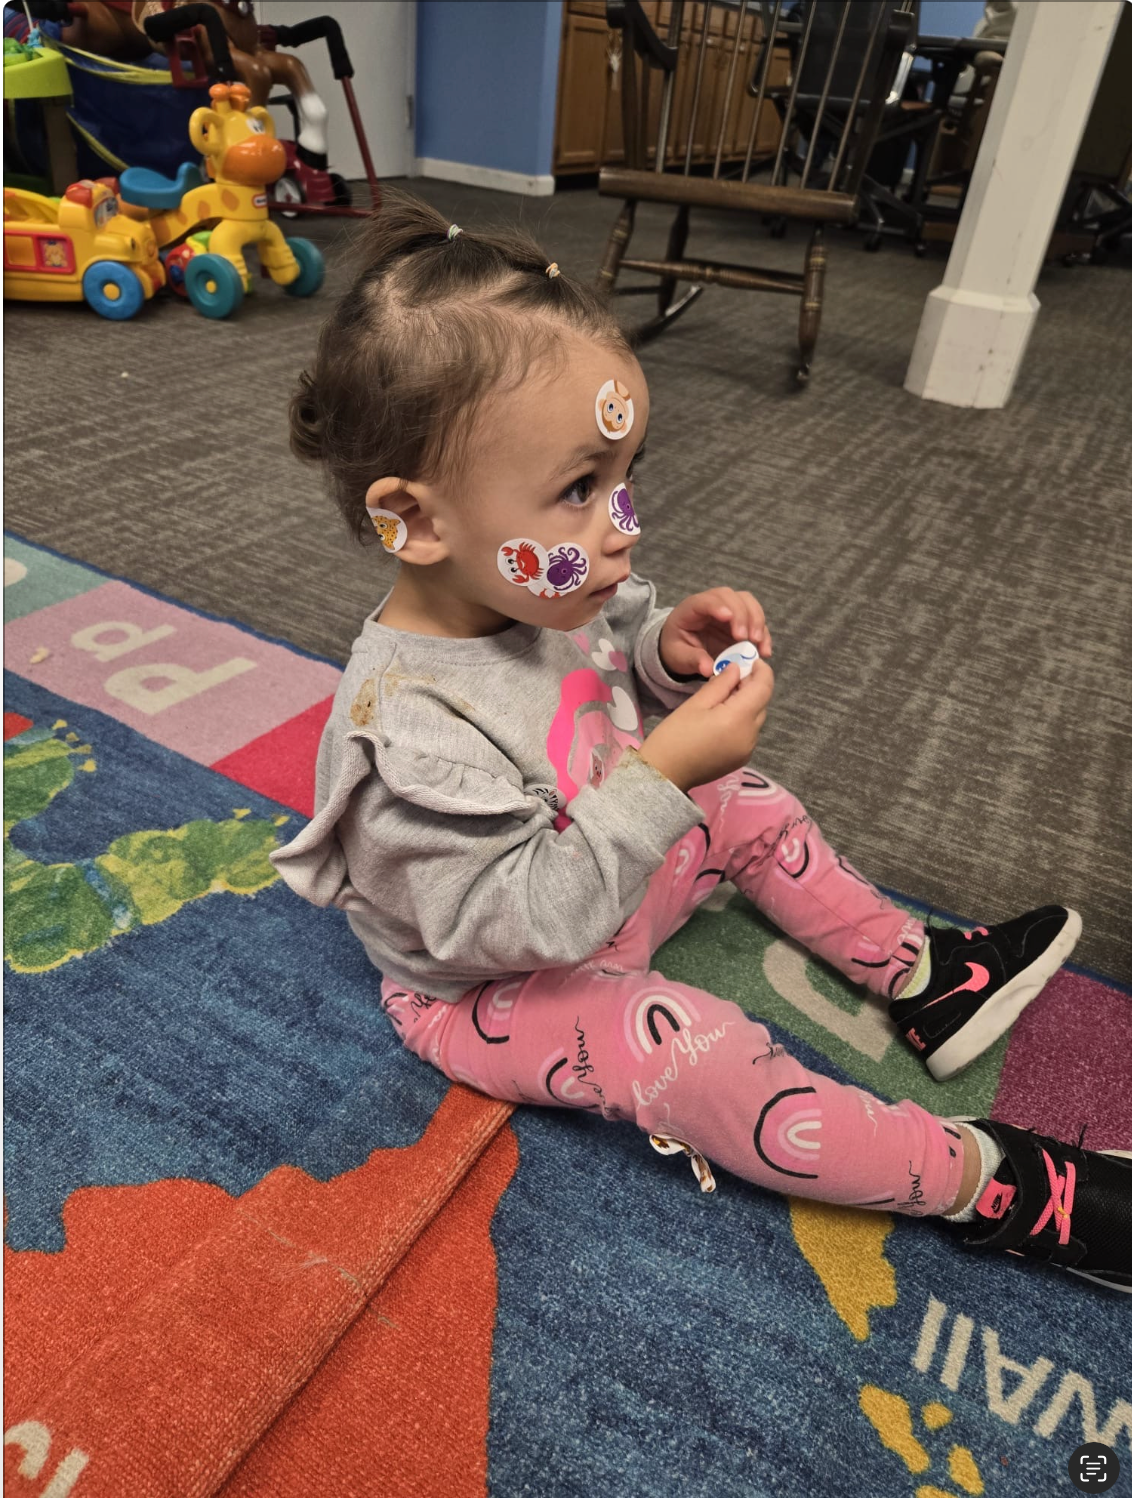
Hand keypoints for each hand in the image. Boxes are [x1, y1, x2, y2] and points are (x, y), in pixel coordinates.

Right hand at [638, 661, 774, 792]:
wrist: (664, 774)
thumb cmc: (674, 736)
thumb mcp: (696, 704)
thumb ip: (721, 684)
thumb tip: (737, 669)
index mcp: (738, 718)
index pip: (764, 687)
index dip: (761, 670)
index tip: (751, 660)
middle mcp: (750, 735)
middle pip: (761, 702)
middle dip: (751, 686)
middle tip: (730, 676)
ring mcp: (747, 749)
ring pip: (756, 717)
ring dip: (746, 703)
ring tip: (723, 698)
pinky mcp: (742, 758)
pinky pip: (749, 732)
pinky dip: (742, 720)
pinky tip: (722, 718)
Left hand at [659, 588, 773, 679]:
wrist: (683, 649)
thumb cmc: (678, 648)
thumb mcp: (679, 656)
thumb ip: (693, 660)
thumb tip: (708, 669)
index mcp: (691, 608)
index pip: (706, 601)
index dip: (718, 606)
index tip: (728, 617)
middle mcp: (713, 603)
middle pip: (732, 597)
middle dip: (742, 615)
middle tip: (747, 637)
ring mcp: (730, 609)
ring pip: (748, 603)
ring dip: (757, 621)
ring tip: (758, 643)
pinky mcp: (742, 621)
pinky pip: (756, 621)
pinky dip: (763, 634)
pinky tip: (764, 651)